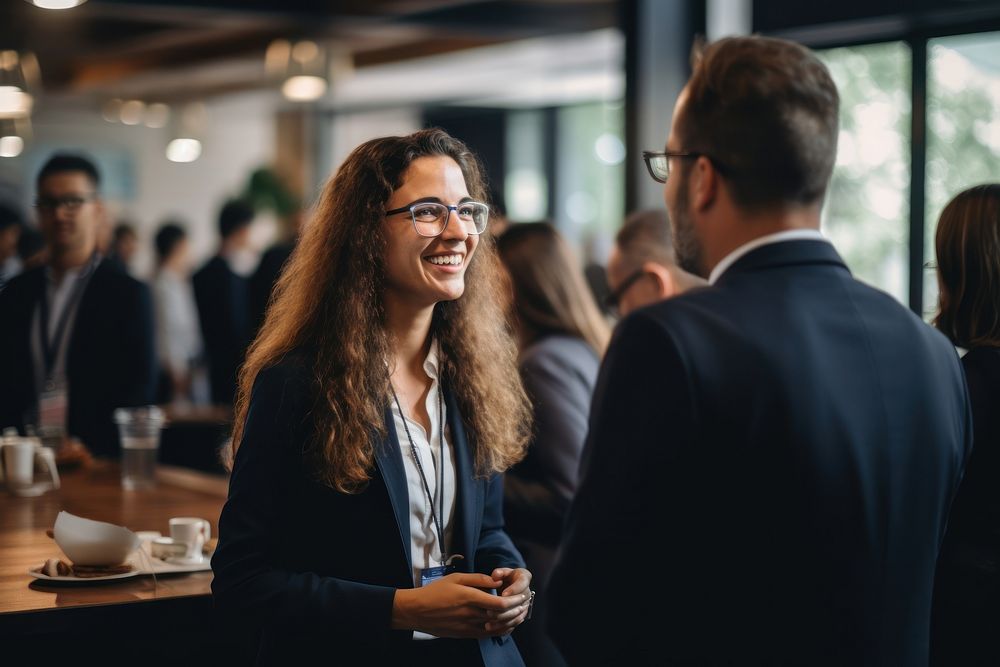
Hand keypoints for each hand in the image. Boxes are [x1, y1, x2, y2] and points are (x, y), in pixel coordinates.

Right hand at [391, 572, 527, 638]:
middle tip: (526, 604)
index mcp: (468, 597)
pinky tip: (507, 625)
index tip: (520, 596)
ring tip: (521, 615)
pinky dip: (500, 630)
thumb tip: (496, 580)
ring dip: (511, 622)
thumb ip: (478, 579)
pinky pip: (487, 634)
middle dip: (516, 610)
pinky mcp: (465, 634)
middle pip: (499, 615)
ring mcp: (467, 626)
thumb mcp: (456, 578)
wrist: (417, 611)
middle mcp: (470, 613)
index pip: (498, 603)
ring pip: (496, 627)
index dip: (513, 601)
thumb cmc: (435, 592)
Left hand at [485, 567, 532, 634]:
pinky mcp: (521, 615)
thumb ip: (499, 572)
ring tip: (488, 624)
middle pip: (519, 603)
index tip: (502, 594)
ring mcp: (525, 605)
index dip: (513, 590)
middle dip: (504, 609)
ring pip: (516, 616)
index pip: (522, 584)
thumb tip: (495, 576)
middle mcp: (527, 593)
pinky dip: (503, 627)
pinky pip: (514, 623)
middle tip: (489, 611)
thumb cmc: (504, 577)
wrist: (509, 585)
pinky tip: (492, 629)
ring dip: (502, 621)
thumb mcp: (502, 572)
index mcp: (524, 578)